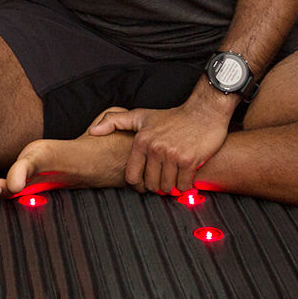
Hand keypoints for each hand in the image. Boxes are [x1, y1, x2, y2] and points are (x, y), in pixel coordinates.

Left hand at [88, 100, 231, 193]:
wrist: (204, 111)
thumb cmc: (173, 116)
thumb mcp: (141, 116)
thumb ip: (115, 122)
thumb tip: (93, 132)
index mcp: (142, 141)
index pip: (132, 177)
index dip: (139, 185)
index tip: (146, 183)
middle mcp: (155, 149)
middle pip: (151, 185)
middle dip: (157, 187)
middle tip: (163, 181)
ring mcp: (172, 155)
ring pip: (167, 188)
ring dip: (172, 187)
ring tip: (175, 179)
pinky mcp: (189, 161)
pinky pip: (183, 186)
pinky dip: (185, 186)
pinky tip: (186, 178)